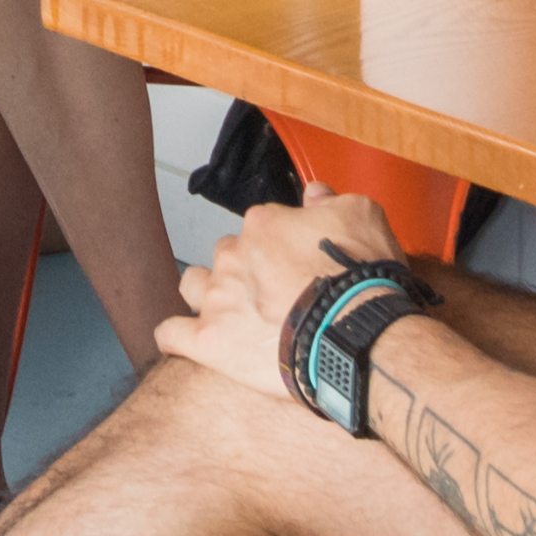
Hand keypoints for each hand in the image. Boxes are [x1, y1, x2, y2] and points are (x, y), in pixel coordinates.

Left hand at [155, 189, 397, 406]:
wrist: (357, 334)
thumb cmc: (363, 278)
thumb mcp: (362, 216)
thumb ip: (332, 201)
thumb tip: (316, 194)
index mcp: (263, 224)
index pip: (261, 226)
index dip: (281, 245)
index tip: (298, 264)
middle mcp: (233, 256)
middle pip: (228, 255)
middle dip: (245, 270)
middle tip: (275, 294)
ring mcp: (218, 299)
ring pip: (194, 285)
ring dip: (207, 294)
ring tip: (232, 314)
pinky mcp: (210, 341)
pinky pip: (171, 334)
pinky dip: (175, 337)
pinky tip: (187, 340)